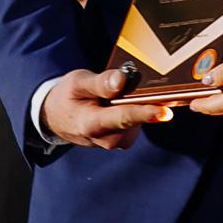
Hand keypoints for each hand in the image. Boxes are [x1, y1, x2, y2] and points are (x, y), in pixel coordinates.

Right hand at [39, 68, 173, 149]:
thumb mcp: (77, 83)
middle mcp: (107, 138)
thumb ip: (100, 83)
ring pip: (139, 120)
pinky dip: (137, 109)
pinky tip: (125, 100)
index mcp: (92, 124)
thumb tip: (121, 80)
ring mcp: (116, 142)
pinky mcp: (123, 140)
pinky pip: (138, 122)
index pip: (124, 118)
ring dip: (139, 104)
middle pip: (136, 119)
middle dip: (145, 101)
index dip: (146, 113)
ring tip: (123, 91)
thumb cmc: (68, 97)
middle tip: (148, 82)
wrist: (57, 119)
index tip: (166, 112)